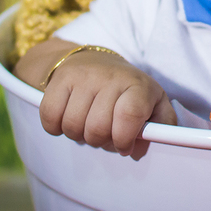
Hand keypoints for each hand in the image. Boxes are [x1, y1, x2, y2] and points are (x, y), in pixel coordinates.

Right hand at [14, 38, 176, 153]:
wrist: (95, 61)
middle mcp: (111, 77)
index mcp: (138, 85)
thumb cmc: (127, 91)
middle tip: (104, 134)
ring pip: (72, 126)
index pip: (129, 114)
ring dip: (78, 135)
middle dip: (100, 141)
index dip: (124, 138)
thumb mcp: (154, 104)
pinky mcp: (60, 78)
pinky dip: (56, 127)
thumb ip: (160, 128)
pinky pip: (50, 117)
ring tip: (87, 124)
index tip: (123, 146)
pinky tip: (67, 118)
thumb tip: (140, 149)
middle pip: (97, 128)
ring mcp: (83, 76)